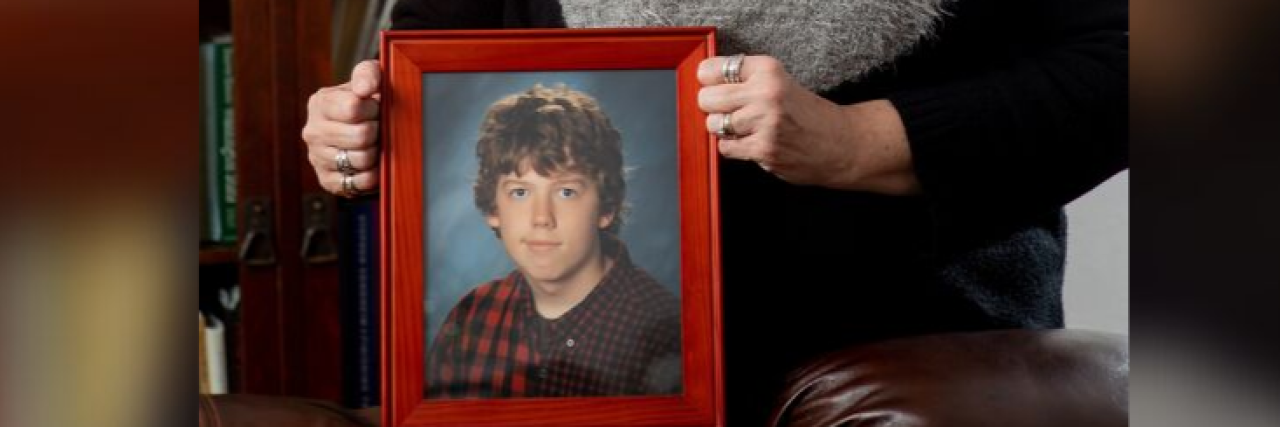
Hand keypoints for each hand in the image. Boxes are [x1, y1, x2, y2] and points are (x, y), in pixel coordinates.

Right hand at [302, 60, 381, 196]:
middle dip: (377, 132)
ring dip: (377, 153)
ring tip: (374, 145)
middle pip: (360, 136)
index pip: (353, 108)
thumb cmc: (367, 103)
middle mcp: (313, 131)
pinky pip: (358, 182)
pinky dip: (372, 175)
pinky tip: (371, 164)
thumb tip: (365, 89)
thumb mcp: (368, 79)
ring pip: (361, 160)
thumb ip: (368, 74)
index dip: (373, 109)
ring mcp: (317, 158)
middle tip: (377, 128)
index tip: (375, 108)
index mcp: (320, 103)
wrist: (362, 131)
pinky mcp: (326, 181)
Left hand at [697, 55, 919, 194]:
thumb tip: (701, 85)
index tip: (714, 87)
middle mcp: (765, 92)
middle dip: (712, 107)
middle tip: (728, 111)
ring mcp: (764, 122)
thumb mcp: (778, 82)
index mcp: (767, 69)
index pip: (713, 69)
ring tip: (744, 128)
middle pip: (707, 98)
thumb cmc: (805, 113)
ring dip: (723, 129)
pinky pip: (726, 147)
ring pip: (713, 124)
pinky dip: (734, 148)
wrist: (840, 143)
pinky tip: (752, 143)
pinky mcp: (763, 149)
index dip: (709, 81)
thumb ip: (745, 80)